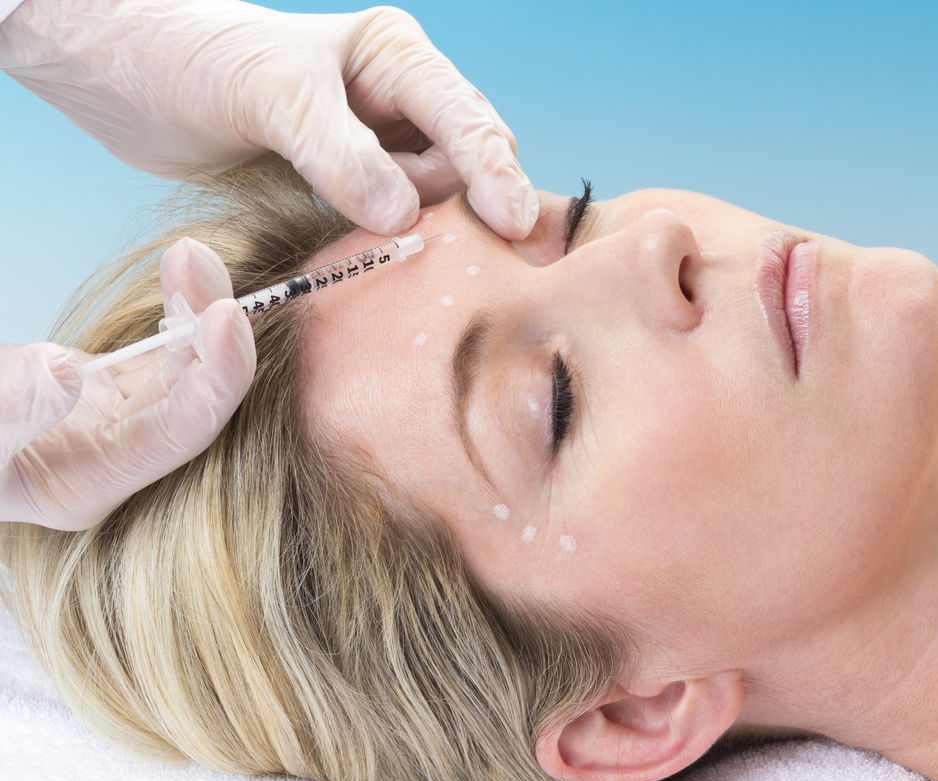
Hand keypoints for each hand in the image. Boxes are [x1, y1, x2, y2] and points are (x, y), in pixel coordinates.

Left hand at [0, 0, 538, 238]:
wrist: (130, 82)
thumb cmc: (195, 64)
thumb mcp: (269, 97)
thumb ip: (336, 153)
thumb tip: (402, 215)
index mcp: (394, 58)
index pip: (464, 118)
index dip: (493, 171)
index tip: (511, 226)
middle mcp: (398, 101)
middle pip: (468, 162)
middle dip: (481, 207)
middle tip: (497, 264)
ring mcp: (378, 147)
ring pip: (437, 201)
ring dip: (438, 234)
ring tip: (438, 269)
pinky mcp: (350, 188)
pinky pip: (395, 225)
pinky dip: (399, 248)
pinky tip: (395, 269)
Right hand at [0, 239, 254, 529]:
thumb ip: (6, 412)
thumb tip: (64, 375)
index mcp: (89, 484)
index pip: (181, 433)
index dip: (216, 376)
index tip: (228, 313)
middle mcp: (115, 458)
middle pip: (195, 396)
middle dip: (212, 330)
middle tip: (203, 261)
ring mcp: (113, 422)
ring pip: (183, 367)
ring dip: (196, 310)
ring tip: (192, 253)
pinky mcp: (102, 387)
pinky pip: (161, 349)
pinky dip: (175, 309)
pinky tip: (180, 268)